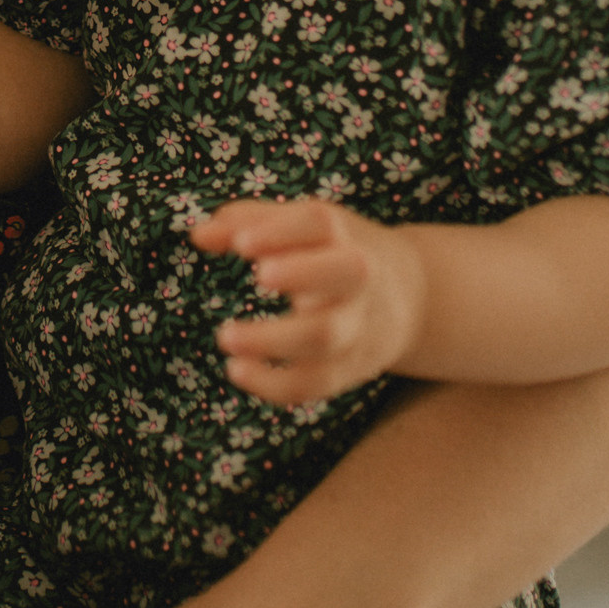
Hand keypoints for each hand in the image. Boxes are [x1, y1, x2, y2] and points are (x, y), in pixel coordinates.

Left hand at [203, 198, 426, 403]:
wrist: (410, 299)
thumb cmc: (334, 253)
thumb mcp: (304, 227)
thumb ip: (248, 223)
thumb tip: (198, 235)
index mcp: (344, 236)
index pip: (320, 224)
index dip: (282, 230)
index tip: (242, 243)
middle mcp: (358, 279)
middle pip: (345, 274)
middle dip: (304, 274)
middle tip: (258, 276)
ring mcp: (357, 326)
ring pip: (326, 336)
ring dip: (275, 338)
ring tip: (226, 337)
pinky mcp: (348, 369)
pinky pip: (315, 383)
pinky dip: (275, 384)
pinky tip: (237, 370)